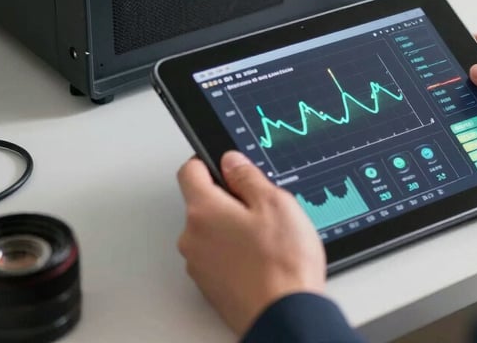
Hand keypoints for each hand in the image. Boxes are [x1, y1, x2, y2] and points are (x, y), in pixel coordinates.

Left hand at [177, 151, 325, 336]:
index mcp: (203, 211)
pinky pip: (217, 256)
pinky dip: (235, 252)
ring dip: (232, 227)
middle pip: (202, 203)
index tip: (225, 162)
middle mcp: (192, 238)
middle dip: (228, 199)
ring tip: (267, 236)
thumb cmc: (282, 263)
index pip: (190, 171)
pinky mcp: (210, 287)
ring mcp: (199, 266)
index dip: (208, 160)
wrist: (287, 316)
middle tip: (261, 204)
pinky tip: (263, 256)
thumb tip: (232, 161)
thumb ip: (247, 176)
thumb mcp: (274, 202)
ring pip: (211, 231)